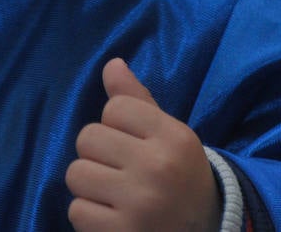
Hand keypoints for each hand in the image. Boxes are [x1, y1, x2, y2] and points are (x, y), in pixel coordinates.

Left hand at [66, 58, 220, 231]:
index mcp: (173, 137)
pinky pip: (76, 211)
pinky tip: (111, 215)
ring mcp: (139, 204)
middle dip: (98, 153)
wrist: (204, 229)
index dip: (116, 124)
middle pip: (88, 138)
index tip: (134, 143)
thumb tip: (111, 64)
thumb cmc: (177, 174)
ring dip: (89, 184)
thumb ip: (137, 100)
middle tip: (120, 169)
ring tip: (113, 192)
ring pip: (76, 174)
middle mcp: (157, 168)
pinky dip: (88, 214)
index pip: (114, 108)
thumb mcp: (167, 134)